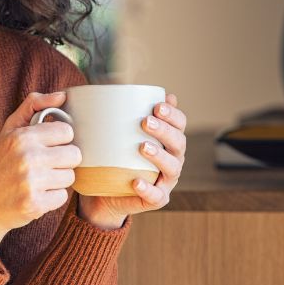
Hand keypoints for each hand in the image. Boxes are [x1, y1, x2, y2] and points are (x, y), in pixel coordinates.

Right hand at [0, 91, 81, 263]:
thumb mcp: (9, 130)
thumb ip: (33, 106)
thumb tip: (62, 95)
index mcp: (22, 137)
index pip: (67, 132)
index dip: (60, 140)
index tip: (47, 146)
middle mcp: (27, 157)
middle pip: (74, 155)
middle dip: (62, 161)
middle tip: (44, 166)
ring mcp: (31, 182)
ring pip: (70, 177)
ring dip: (57, 180)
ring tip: (38, 181)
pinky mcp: (35, 204)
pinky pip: (62, 197)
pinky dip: (51, 198)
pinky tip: (35, 195)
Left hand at [78, 93, 188, 228]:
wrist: (104, 193)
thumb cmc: (113, 157)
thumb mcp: (115, 134)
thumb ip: (119, 114)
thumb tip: (115, 85)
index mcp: (167, 141)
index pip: (179, 124)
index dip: (173, 115)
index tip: (157, 105)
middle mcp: (172, 159)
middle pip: (178, 143)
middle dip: (165, 130)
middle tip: (145, 122)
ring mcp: (166, 181)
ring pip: (172, 168)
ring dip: (160, 156)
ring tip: (142, 147)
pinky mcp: (156, 199)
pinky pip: (156, 196)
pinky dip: (148, 189)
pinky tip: (136, 181)